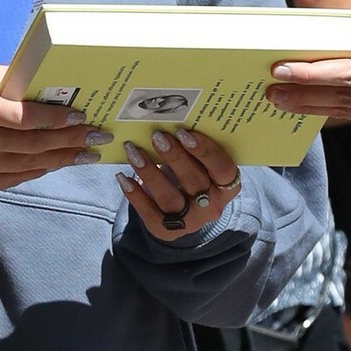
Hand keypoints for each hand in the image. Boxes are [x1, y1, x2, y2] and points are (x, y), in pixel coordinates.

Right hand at [0, 62, 107, 195]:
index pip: (27, 118)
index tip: (82, 118)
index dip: (57, 120)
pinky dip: (38, 171)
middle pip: (34, 144)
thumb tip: (52, 84)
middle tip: (97, 138)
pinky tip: (56, 163)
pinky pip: (14, 179)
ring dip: (61, 160)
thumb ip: (13, 81)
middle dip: (70, 141)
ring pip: (29, 165)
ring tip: (85, 154)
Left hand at [117, 127, 241, 239]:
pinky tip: (123, 177)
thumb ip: (191, 148)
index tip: (184, 132)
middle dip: (175, 157)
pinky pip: (149, 213)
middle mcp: (212, 206)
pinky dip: (135, 194)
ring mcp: (190, 222)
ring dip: (150, 173)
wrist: (182, 212)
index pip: (223, 168)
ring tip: (134, 152)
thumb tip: (166, 119)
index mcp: (227, 186)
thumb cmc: (192, 176)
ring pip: (170, 198)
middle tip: (157, 136)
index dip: (205, 151)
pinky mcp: (166, 231)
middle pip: (195, 181)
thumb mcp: (199, 164)